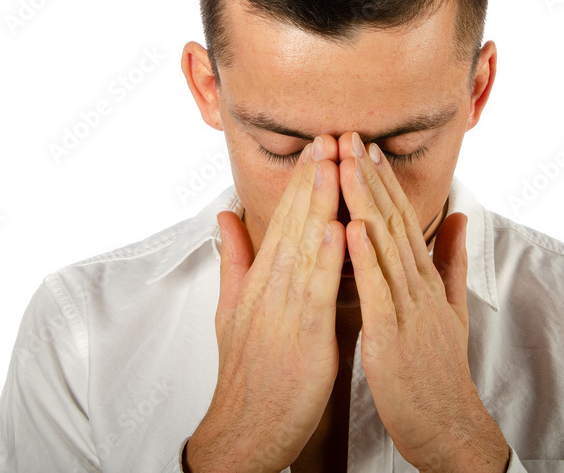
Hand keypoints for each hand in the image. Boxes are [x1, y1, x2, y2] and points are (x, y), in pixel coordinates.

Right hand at [186, 136, 344, 472]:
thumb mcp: (232, 310)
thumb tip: (227, 215)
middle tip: (329, 135)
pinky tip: (336, 229)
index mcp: (260, 281)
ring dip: (319, 205)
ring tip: (332, 164)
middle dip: (312, 178)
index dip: (301, 182)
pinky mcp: (302, 336)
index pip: (283, 220)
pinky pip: (315, 292)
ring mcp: (284, 310)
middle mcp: (270, 288)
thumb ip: (233, 260)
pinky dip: (325, 259)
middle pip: (293, 223)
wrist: (244, 429)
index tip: (317, 147)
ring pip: (304, 248)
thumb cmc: (248, 372)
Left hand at [337, 131, 508, 470]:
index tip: (364, 146)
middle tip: (350, 135)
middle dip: (370, 176)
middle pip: (392, 220)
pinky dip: (366, 256)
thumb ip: (452, 261)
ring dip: (366, 201)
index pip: (402, 219)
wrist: (448, 425)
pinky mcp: (394, 335)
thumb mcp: (451, 308)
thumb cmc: (439, 370)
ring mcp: (408, 308)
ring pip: (385, 245)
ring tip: (348, 163)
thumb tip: (459, 218)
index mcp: (424, 279)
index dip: (383, 180)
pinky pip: (378, 290)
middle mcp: (418, 285)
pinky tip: (352, 226)